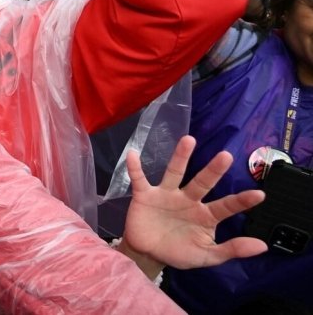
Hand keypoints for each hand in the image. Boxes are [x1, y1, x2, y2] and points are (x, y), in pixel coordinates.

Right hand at [123, 135, 267, 269]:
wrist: (147, 254)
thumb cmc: (179, 252)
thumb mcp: (207, 255)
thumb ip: (232, 249)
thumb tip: (262, 246)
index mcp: (205, 215)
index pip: (226, 206)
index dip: (242, 201)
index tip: (260, 195)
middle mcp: (188, 200)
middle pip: (203, 182)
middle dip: (214, 170)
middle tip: (226, 156)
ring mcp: (166, 195)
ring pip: (175, 173)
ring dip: (181, 157)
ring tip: (189, 140)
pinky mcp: (145, 195)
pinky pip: (139, 179)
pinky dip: (135, 168)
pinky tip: (134, 155)